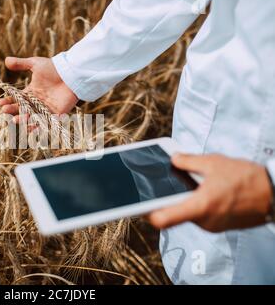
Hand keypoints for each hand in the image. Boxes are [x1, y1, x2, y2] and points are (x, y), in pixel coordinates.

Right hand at [0, 57, 78, 121]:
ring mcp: (46, 108)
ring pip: (31, 116)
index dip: (8, 101)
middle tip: (4, 111)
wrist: (71, 73)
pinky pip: (45, 122)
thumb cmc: (54, 68)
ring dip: (23, 119)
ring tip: (15, 120)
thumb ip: (21, 64)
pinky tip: (29, 128)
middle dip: (12, 110)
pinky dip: (37, 126)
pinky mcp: (56, 113)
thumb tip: (6, 60)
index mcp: (32, 91)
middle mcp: (37, 101)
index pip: (17, 98)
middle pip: (22, 108)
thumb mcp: (35, 64)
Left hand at [148, 154, 272, 232]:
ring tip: (186, 184)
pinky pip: (198, 216)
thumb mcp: (214, 162)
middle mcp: (203, 221)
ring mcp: (211, 226)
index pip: (162, 219)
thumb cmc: (248, 179)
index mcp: (199, 206)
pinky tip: (199, 190)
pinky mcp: (218, 226)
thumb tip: (172, 158)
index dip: (145, 212)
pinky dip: (194, 205)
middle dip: (165, 200)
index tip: (137, 202)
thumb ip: (188, 161)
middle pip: (172, 215)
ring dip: (182, 201)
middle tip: (158, 185)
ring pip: (185, 215)